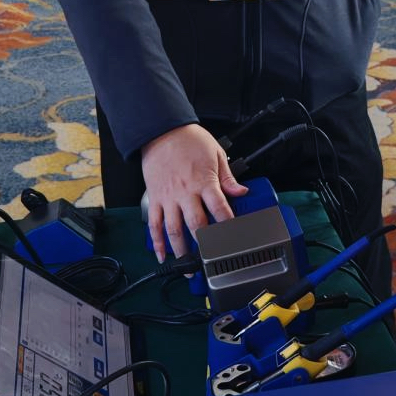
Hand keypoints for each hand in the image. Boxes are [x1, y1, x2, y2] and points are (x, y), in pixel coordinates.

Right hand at [140, 123, 247, 261]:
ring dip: (181, 250)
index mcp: (204, 182)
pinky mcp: (154, 198)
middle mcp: (185, 192)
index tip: (236, 239)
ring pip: (174, 229)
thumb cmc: (189, 140)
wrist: (161, 130)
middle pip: (196, 224)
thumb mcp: (216, 154)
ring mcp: (168, 197)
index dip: (229, 226)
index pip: (220, 209)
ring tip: (187, 265)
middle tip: (211, 260)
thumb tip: (241, 193)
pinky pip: (154, 224)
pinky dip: (156, 242)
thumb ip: (228, 178)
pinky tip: (161, 255)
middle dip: (205, 245)